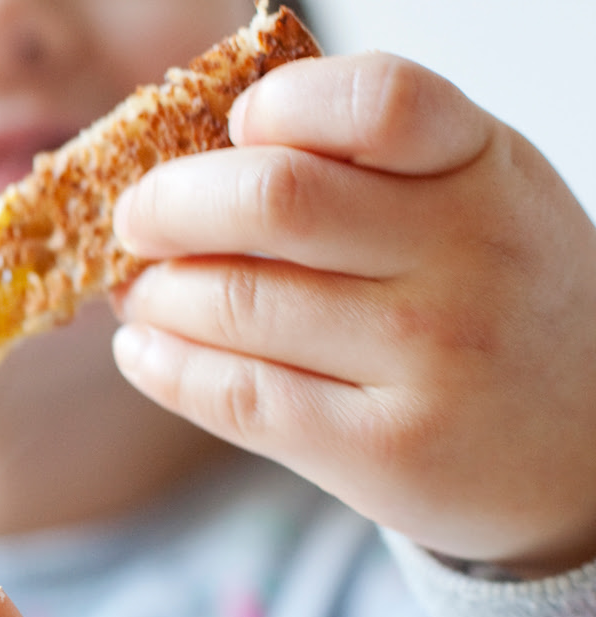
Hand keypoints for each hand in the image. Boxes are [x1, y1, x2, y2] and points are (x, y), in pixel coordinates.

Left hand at [110, 53, 595, 575]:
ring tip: (139, 293)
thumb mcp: (477, 201)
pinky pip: (238, 396)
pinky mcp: (380, 448)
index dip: (278, 106)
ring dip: (155, 294)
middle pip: (274, 202)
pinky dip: (164, 367)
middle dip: (169, 204)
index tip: (229, 128)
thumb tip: (203, 153)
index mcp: (483, 167)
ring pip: (238, 303)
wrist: (583, 449)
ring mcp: (426, 358)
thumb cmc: (499, 304)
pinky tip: (141, 351)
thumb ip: (375, 165)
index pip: (374, 101)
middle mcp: (465, 255)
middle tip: (133, 218)